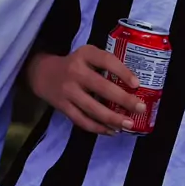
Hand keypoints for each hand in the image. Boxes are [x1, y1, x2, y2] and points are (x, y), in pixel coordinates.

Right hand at [27, 45, 144, 135]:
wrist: (43, 73)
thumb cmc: (75, 64)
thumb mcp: (88, 55)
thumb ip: (105, 64)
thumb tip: (133, 84)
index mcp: (85, 54)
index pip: (106, 61)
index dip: (122, 72)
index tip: (137, 84)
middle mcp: (76, 72)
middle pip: (102, 87)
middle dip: (123, 100)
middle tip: (141, 108)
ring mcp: (68, 91)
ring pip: (93, 108)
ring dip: (113, 118)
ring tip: (129, 124)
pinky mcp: (63, 107)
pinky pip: (82, 120)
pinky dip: (98, 128)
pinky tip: (112, 130)